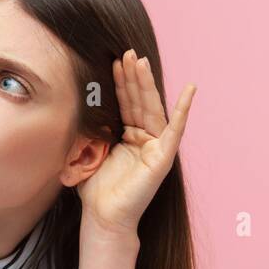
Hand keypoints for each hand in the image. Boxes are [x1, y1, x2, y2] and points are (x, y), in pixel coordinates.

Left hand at [78, 48, 195, 236]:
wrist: (103, 216)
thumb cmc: (96, 189)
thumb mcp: (88, 151)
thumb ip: (89, 129)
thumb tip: (78, 104)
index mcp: (128, 137)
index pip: (125, 103)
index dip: (120, 82)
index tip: (114, 60)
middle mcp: (145, 139)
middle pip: (139, 101)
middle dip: (133, 77)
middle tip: (127, 52)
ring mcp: (156, 147)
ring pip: (152, 108)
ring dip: (147, 84)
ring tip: (140, 61)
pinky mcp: (164, 157)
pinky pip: (175, 130)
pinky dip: (183, 110)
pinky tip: (190, 90)